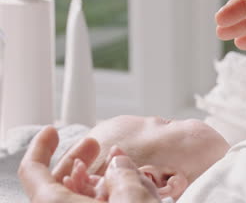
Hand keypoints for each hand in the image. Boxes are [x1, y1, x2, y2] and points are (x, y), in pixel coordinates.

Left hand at [18, 126, 160, 202]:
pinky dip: (105, 193)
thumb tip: (120, 162)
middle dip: (78, 158)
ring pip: (79, 196)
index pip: (33, 171)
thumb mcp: (132, 196)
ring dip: (96, 176)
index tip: (52, 131)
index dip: (41, 147)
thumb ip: (122, 173)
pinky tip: (124, 182)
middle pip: (58, 183)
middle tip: (93, 144)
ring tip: (117, 161)